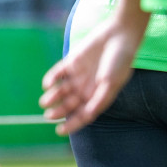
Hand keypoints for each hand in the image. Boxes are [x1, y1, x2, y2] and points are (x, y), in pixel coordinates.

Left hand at [40, 16, 144, 134]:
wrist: (119, 35)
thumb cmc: (121, 61)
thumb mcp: (112, 82)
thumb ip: (100, 99)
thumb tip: (88, 115)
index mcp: (99, 96)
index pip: (84, 114)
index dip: (72, 124)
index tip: (60, 131)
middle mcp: (88, 88)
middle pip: (69, 105)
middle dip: (59, 112)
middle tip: (49, 115)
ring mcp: (79, 76)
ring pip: (61, 92)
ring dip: (52, 98)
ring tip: (45, 102)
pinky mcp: (72, 63)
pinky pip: (57, 74)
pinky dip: (51, 80)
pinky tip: (48, 85)